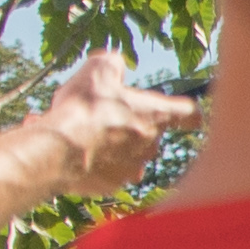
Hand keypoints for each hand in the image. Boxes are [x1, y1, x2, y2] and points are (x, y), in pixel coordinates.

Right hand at [38, 49, 193, 199]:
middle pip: (151, 133)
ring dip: (113, 143)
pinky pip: (109, 170)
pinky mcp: (113, 184)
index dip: (187, 111)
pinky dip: (97, 161)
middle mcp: (151, 145)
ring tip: (85, 131)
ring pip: (128, 153)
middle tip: (104, 114)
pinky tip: (76, 149)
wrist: (60, 149)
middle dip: (130, 123)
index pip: (189, 113)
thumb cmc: (85, 109)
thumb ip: (113, 64)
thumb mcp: (98, 70)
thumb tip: (115, 64)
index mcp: (156, 115)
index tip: (185, 112)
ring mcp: (133, 168)